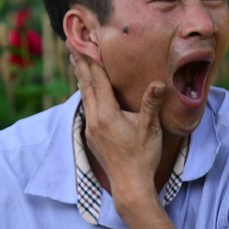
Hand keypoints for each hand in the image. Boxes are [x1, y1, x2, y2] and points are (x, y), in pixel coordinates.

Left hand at [71, 49, 165, 207]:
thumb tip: (158, 83)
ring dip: (80, 77)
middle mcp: (94, 119)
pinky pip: (86, 108)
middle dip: (79, 63)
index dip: (91, 60)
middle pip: (85, 85)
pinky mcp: (92, 136)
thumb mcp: (150, 129)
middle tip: (71, 43)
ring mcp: (91, 129)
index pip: (98, 81)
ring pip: (83, 96)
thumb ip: (151, 104)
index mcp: (107, 114)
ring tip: (75, 62)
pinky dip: (85, 93)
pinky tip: (86, 91)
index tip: (84, 43)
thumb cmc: (142, 156)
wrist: (130, 185)